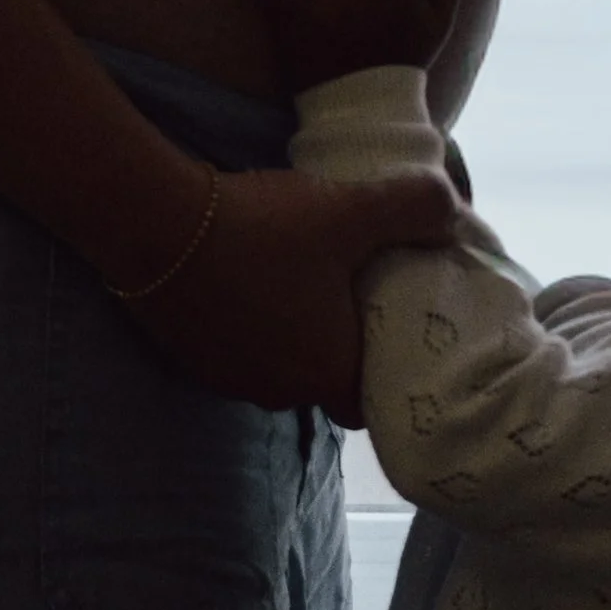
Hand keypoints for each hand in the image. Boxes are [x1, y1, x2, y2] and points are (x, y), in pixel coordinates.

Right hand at [128, 158, 457, 419]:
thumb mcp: (348, 209)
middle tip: (346, 298)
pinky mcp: (186, 355)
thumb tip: (454, 208)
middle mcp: (274, 390)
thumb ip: (411, 209)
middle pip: (319, 381)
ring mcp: (225, 377)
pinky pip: (231, 350)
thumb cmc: (262, 228)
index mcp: (322, 373)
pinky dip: (243, 325)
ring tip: (295, 282)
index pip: (365, 402)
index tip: (387, 332)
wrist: (156, 225)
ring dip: (285, 336)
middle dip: (333, 347)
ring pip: (272, 365)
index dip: (380, 372)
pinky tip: (244, 278)